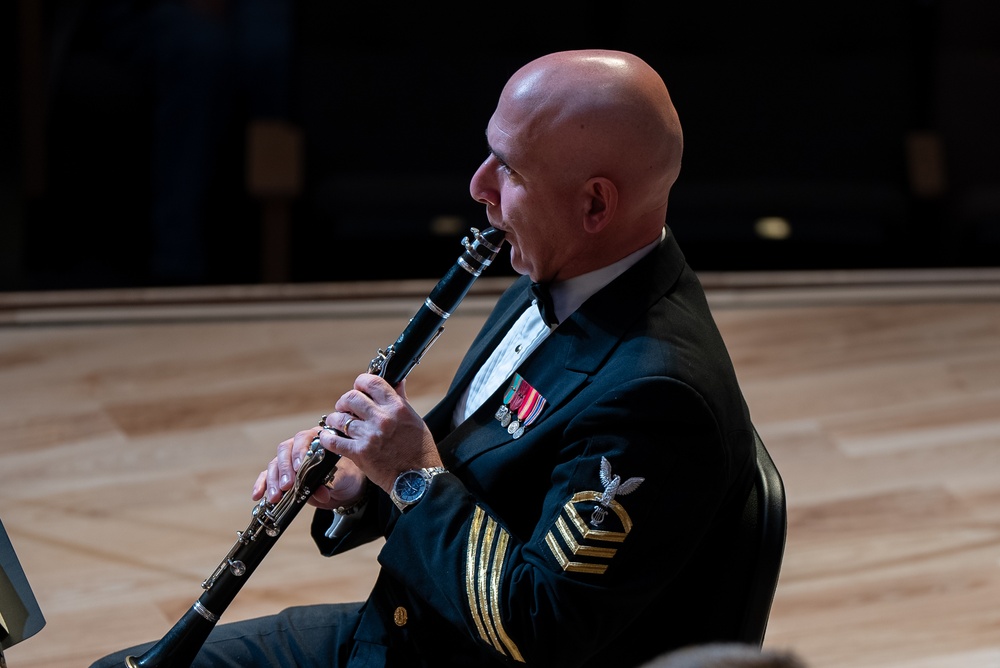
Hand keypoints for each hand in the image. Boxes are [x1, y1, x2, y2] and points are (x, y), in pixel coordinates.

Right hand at [252, 427, 366, 510]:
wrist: (345, 488)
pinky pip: (267, 476)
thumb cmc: (347, 475)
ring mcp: (289, 459)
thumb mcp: (343, 478)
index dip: (299, 452)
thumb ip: (331, 481)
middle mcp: (300, 446)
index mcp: (317, 439)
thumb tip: (320, 492)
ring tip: (275, 496)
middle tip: (287, 485)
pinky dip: (262, 485)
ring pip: (275, 464)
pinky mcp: (282, 474)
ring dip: (273, 480)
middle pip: (285, 450)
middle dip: (285, 468)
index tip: (299, 467)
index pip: (304, 439)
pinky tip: (258, 495)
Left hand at [317, 374, 441, 492]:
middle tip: (344, 408)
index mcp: (397, 407)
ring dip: (335, 419)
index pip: (371, 382)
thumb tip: (398, 381)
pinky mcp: (360, 453)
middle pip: (351, 397)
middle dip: (344, 402)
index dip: (361, 382)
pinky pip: (333, 441)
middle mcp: (382, 419)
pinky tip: (328, 437)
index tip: (359, 389)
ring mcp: (369, 436)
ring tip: (337, 424)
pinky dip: (327, 438)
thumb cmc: (419, 449)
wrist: (417, 479)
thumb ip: (401, 399)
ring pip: (339, 418)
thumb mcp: (414, 419)